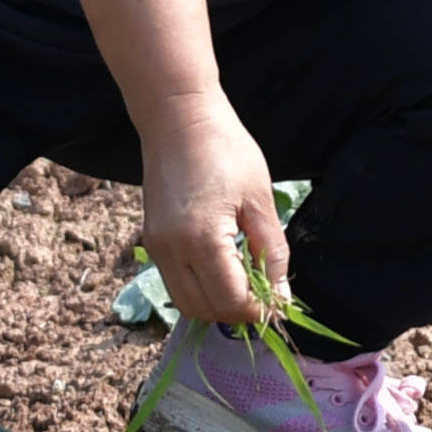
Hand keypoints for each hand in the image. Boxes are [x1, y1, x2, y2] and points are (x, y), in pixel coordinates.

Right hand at [136, 92, 289, 328]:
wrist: (178, 118)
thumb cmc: (225, 149)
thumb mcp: (260, 200)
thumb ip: (272, 251)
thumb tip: (280, 296)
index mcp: (201, 238)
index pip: (229, 301)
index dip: (258, 310)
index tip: (280, 303)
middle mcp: (170, 250)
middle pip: (203, 310)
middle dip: (237, 313)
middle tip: (264, 296)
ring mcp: (155, 247)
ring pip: (185, 302)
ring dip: (216, 304)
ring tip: (245, 283)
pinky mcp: (151, 241)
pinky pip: (175, 282)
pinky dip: (200, 288)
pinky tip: (224, 268)